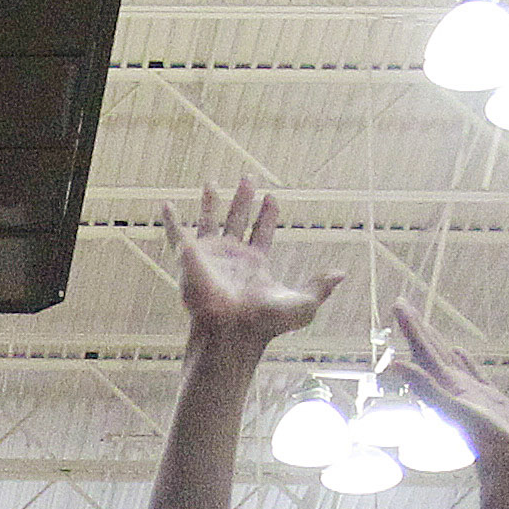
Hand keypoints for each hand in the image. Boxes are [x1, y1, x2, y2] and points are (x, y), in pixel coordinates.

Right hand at [161, 181, 336, 351]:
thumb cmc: (265, 322)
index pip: (261, 232)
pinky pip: (176, 234)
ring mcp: (209, 256)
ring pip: (209, 222)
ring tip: (212, 182)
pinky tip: (166, 205)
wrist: (232, 330)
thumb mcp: (303, 303)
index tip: (272, 197)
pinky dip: (170, 220)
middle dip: (243, 199)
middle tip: (248, 178)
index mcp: (255, 264)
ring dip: (211, 203)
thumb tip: (342, 274)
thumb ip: (320, 286)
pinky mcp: (189, 257)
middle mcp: (232, 257)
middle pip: (238, 220)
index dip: (267, 215)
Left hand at [383, 300, 508, 477]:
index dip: (411, 326)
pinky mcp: (488, 398)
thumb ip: (425, 388)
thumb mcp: (454, 411)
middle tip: (402, 304)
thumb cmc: (488, 443)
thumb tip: (392, 367)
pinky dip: (463, 360)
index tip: (398, 303)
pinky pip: (472, 372)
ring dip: (437, 341)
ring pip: (449, 359)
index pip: (423, 350)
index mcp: (444, 386)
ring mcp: (470, 393)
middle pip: (432, 351)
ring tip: (426, 325)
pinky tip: (459, 351)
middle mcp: (453, 387)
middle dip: (417, 328)